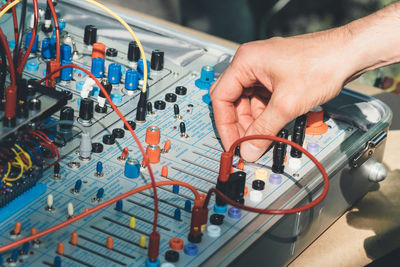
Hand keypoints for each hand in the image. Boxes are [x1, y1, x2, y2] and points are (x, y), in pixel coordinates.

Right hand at [210, 29, 355, 161]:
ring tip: (263, 137)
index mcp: (246, 61)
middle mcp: (251, 63)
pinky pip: (261, 99)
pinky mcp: (275, 76)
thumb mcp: (287, 104)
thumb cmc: (322, 63)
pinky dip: (265, 115)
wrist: (349, 54)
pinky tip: (273, 126)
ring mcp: (263, 69)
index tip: (232, 143)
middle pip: (232, 100)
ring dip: (253, 122)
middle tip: (246, 144)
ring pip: (247, 102)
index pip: (220, 97)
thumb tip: (249, 148)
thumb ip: (264, 130)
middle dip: (239, 124)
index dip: (224, 125)